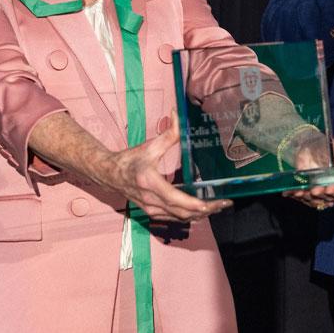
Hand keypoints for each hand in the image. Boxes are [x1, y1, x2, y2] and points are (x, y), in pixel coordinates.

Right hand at [99, 128, 231, 222]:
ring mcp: (151, 210)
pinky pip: (174, 218)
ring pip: (180, 219)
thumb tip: (178, 114)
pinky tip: (201, 211)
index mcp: (151, 182)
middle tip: (224, 204)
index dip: (198, 204)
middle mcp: (151, 200)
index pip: (178, 199)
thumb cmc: (129, 160)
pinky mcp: (152, 213)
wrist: (109, 175)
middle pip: (184, 213)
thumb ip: (168, 134)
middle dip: (206, 210)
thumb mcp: (149, 146)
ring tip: (216, 207)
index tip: (215, 202)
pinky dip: (189, 216)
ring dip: (200, 215)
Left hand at [283, 139, 333, 209]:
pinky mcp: (307, 191)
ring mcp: (320, 190)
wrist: (305, 142)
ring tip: (303, 191)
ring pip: (318, 201)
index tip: (330, 188)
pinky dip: (299, 196)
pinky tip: (294, 192)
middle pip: (332, 199)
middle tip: (315, 190)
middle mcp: (333, 188)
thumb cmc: (326, 146)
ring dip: (310, 198)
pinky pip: (304, 199)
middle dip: (323, 195)